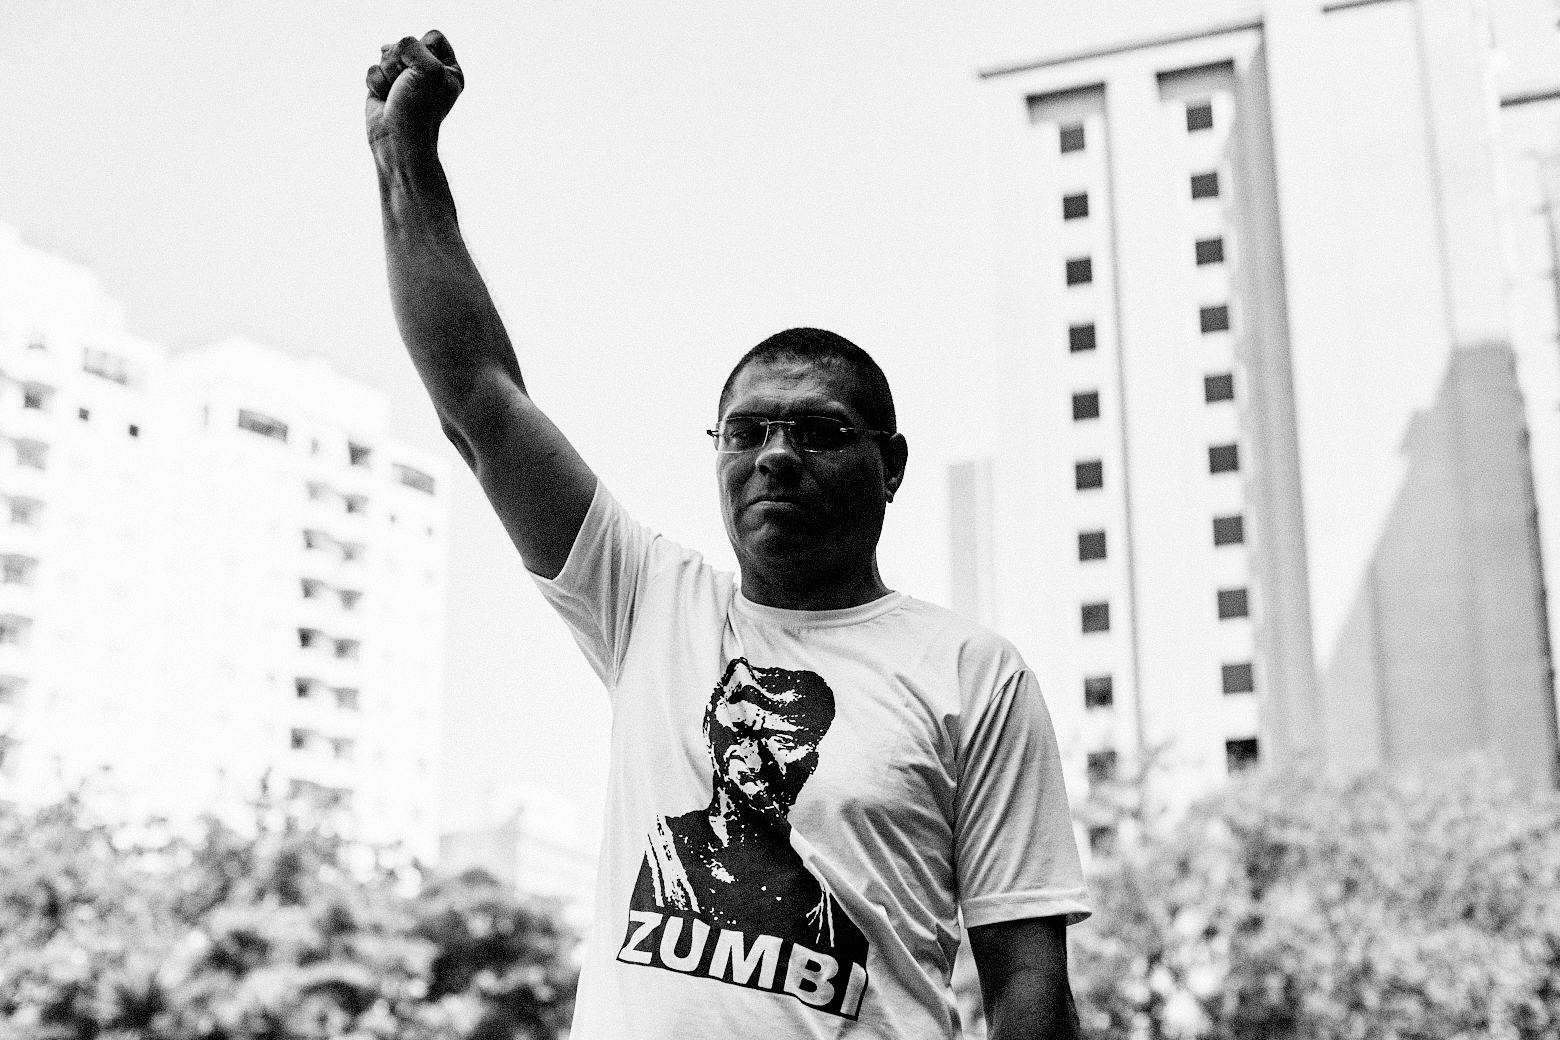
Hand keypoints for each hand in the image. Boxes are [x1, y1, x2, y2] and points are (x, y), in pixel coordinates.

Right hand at [366, 31, 463, 150]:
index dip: (424, 50)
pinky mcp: (384, 85)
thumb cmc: (418, 108)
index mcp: (448, 69)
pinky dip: (376, 83)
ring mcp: (404, 78)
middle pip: (405, 42)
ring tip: (396, 93)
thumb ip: (411, 44)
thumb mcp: (428, 68)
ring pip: (386, 53)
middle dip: (401, 61)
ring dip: (388, 73)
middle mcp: (427, 72)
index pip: (433, 37)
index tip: (425, 74)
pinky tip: (384, 99)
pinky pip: (372, 68)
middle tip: (407, 85)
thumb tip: (387, 48)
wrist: (398, 138)